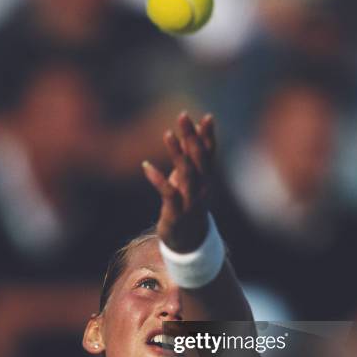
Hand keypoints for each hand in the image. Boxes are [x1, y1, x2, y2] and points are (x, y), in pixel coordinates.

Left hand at [142, 111, 215, 251]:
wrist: (187, 240)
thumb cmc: (187, 204)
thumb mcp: (190, 179)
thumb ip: (191, 156)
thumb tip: (193, 131)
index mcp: (206, 179)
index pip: (210, 154)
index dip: (209, 136)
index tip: (207, 117)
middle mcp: (202, 188)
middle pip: (199, 160)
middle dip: (192, 137)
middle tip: (183, 116)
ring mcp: (189, 201)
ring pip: (186, 174)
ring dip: (177, 153)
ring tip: (167, 134)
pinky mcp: (175, 213)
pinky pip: (168, 194)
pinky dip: (158, 180)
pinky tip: (146, 166)